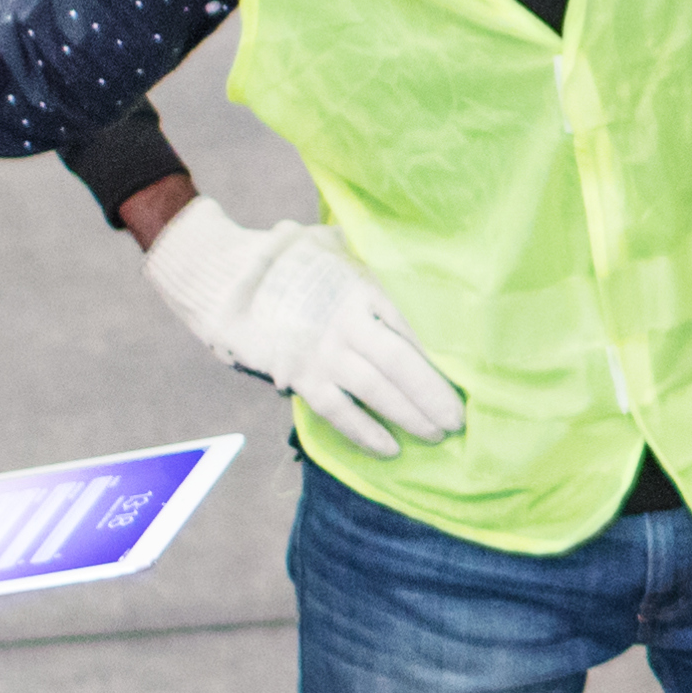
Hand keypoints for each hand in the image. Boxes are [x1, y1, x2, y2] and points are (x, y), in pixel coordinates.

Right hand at [140, 193, 467, 445]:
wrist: (223, 276)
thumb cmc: (280, 258)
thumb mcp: (328, 244)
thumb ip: (362, 256)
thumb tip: (402, 255)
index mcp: (361, 285)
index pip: (412, 324)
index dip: (442, 353)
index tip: (468, 372)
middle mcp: (347, 320)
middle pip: (403, 362)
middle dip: (435, 394)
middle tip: (460, 419)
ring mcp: (322, 349)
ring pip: (377, 390)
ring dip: (410, 415)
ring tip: (437, 434)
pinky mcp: (298, 373)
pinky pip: (338, 410)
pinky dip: (365, 432)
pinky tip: (390, 448)